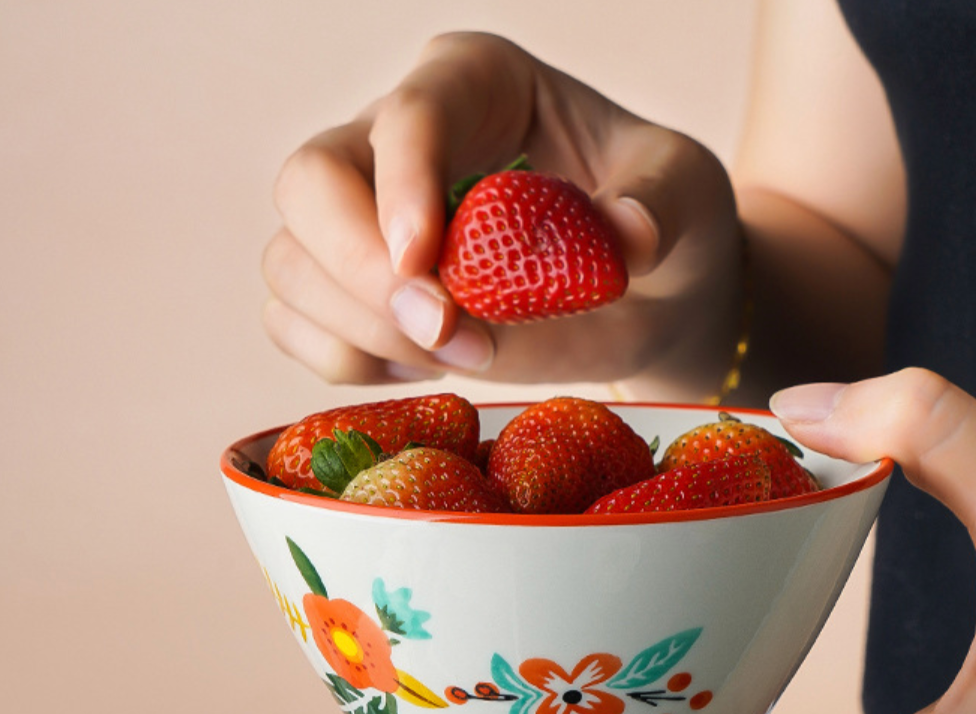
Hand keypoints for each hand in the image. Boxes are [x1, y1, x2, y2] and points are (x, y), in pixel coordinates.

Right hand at [261, 32, 740, 396]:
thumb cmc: (657, 222)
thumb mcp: (684, 194)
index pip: (409, 116)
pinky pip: (294, 325)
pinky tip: (421, 369)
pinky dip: (344, 362)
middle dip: (364, 273)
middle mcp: (396, 140)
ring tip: (463, 357)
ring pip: (291, 263)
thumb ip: (657, 204)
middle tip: (449, 337)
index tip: (430, 269)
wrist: (645, 291)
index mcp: (476, 83)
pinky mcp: (349, 290)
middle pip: (309, 184)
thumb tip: (624, 238)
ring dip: (359, 330)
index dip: (403, 188)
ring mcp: (361, 217)